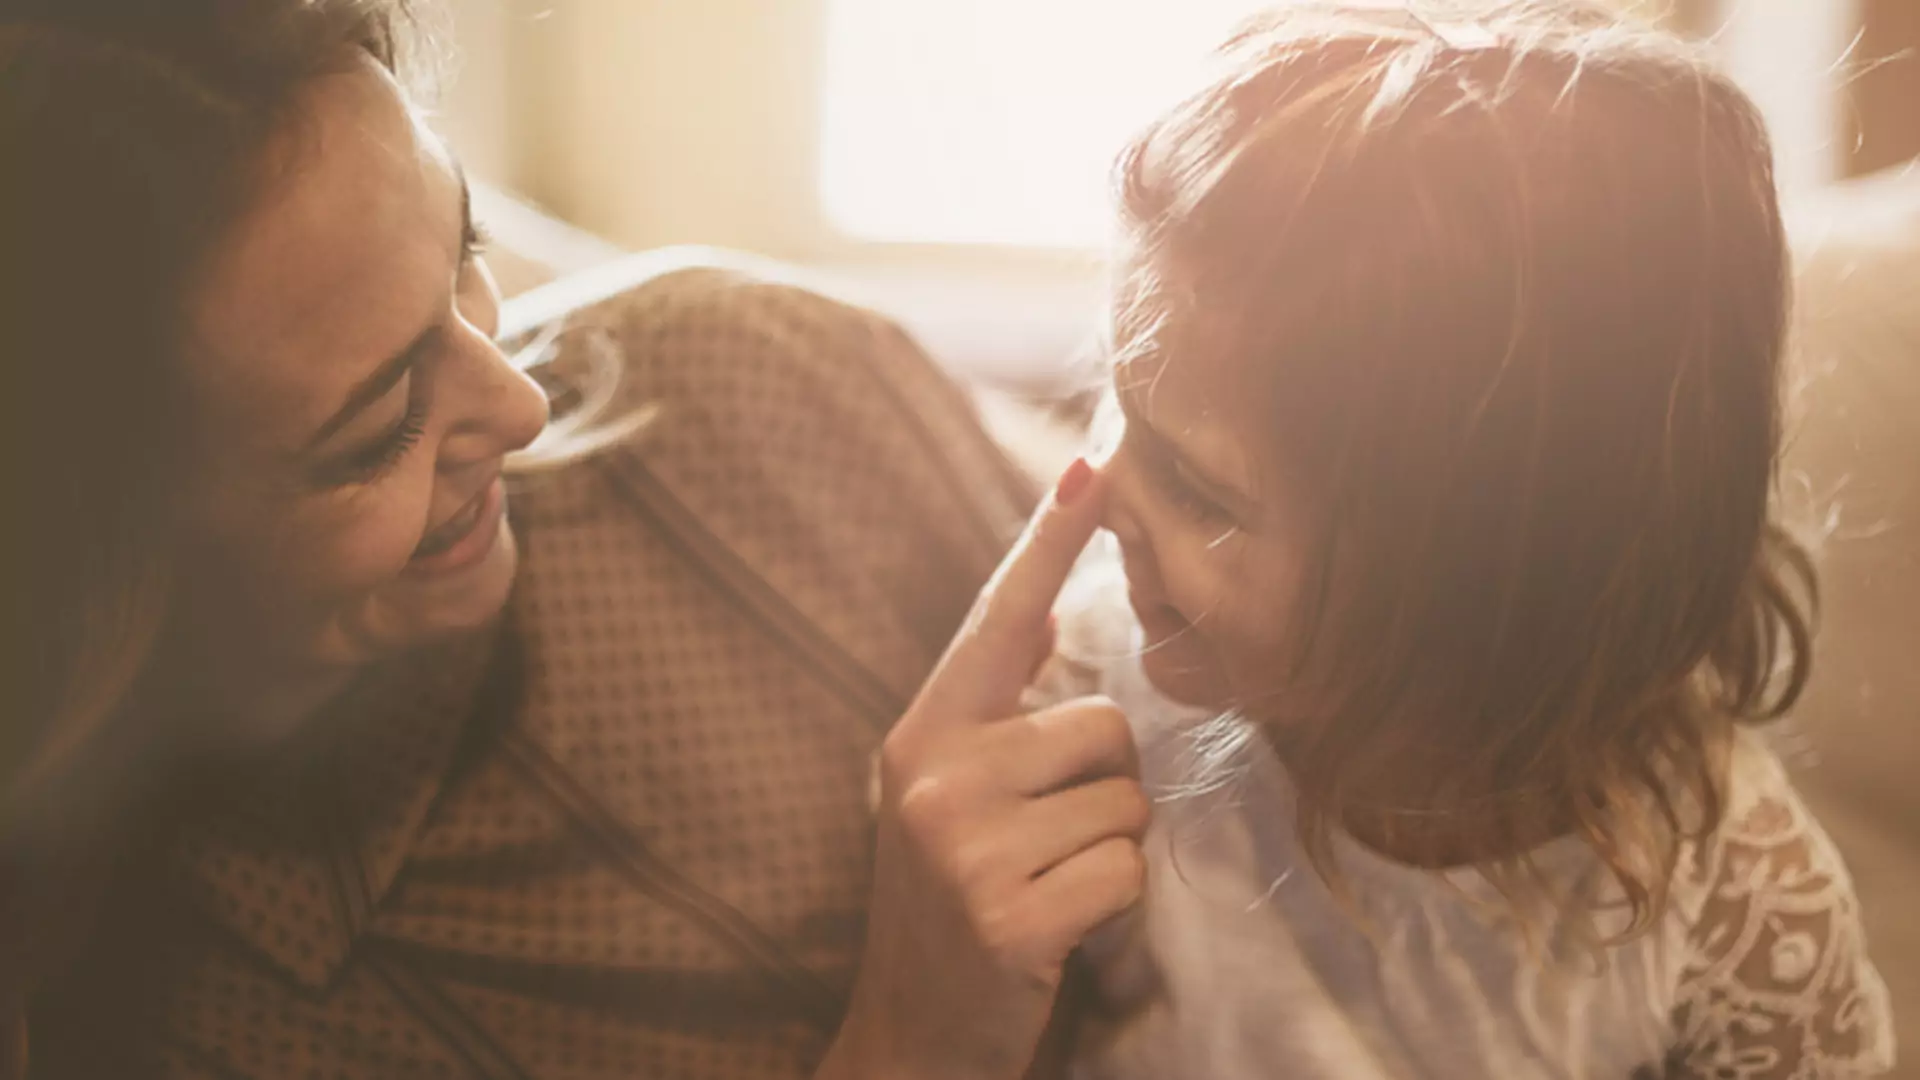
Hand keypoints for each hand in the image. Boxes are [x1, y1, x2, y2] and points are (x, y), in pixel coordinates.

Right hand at [821, 459, 1147, 1079]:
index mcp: (923, 734)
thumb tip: (1042, 617)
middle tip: (1047, 848)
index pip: (998, 620)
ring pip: (1125, 806)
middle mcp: (934, 775)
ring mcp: (964, 847)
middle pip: (1103, 726)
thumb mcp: (943, 798)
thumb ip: (991, 714)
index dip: (1050, 541)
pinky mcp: (1005, 916)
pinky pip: (1127, 876)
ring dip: (1109, 856)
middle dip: (1104, 792)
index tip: (1096, 463)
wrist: (908, 1039)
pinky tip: (1056, 937)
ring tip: (1046, 892)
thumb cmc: (945, 909)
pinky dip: (1114, 914)